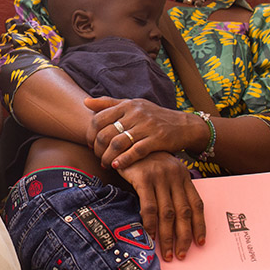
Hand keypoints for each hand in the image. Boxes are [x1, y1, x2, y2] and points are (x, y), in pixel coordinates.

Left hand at [85, 96, 205, 169]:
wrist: (184, 125)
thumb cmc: (154, 116)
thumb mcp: (133, 105)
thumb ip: (109, 104)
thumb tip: (85, 102)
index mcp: (127, 105)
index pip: (99, 119)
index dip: (90, 134)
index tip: (90, 144)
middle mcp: (136, 113)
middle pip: (106, 133)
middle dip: (98, 149)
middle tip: (97, 157)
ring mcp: (147, 126)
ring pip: (118, 144)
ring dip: (108, 157)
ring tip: (106, 164)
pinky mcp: (157, 139)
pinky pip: (135, 151)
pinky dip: (124, 160)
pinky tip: (117, 167)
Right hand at [116, 151, 205, 260]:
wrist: (125, 140)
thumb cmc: (144, 160)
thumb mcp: (164, 171)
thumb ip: (171, 189)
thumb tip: (176, 217)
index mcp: (183, 175)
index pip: (196, 204)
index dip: (199, 225)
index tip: (200, 242)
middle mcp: (175, 176)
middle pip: (183, 212)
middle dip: (183, 236)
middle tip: (181, 255)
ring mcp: (159, 177)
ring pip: (167, 213)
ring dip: (167, 236)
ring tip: (166, 252)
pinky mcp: (143, 178)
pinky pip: (149, 206)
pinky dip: (150, 223)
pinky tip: (150, 234)